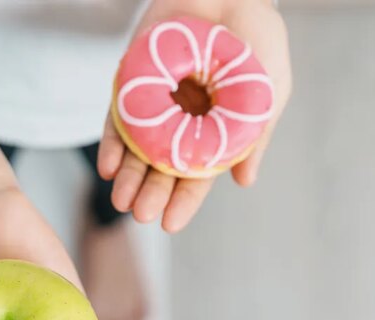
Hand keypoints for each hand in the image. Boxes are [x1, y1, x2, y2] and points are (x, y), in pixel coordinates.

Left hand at [98, 0, 291, 232]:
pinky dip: (112, 142)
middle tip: (141, 215)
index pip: (195, 175)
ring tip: (120, 200)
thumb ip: (253, 137)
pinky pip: (118, 117)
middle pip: (161, 167)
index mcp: (212, 132)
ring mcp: (155, 104)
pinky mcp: (133, 83)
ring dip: (127, 176)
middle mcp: (181, 123)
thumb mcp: (267, 92)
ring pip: (136, 149)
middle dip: (151, 193)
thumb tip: (244, 182)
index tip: (170, 223)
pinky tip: (107, 167)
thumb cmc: (257, 42)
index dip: (183, 200)